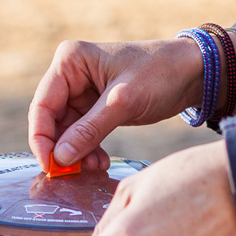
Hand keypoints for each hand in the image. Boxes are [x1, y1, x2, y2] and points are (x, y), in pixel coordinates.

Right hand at [28, 39, 202, 171]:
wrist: (193, 72)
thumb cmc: (160, 73)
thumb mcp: (123, 103)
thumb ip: (89, 130)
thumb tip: (59, 157)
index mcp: (70, 61)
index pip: (43, 105)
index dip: (41, 137)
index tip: (49, 164)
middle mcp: (71, 74)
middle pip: (51, 120)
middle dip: (61, 148)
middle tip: (71, 173)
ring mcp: (83, 91)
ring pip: (67, 130)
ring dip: (76, 152)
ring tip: (94, 168)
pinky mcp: (97, 107)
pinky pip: (83, 133)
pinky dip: (88, 149)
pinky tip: (100, 162)